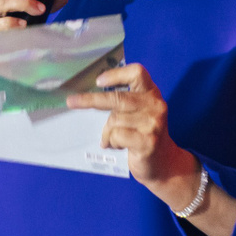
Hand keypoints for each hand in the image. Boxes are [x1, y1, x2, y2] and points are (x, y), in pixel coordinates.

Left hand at [65, 64, 198, 203]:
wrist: (164, 163)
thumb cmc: (144, 135)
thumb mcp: (139, 113)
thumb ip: (124, 102)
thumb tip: (91, 95)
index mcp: (152, 94)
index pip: (137, 73)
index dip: (117, 74)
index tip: (98, 81)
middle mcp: (155, 105)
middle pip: (118, 98)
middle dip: (91, 100)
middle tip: (71, 101)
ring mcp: (153, 124)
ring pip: (114, 120)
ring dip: (107, 132)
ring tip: (114, 139)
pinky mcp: (148, 142)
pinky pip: (117, 136)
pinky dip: (112, 142)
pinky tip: (118, 146)